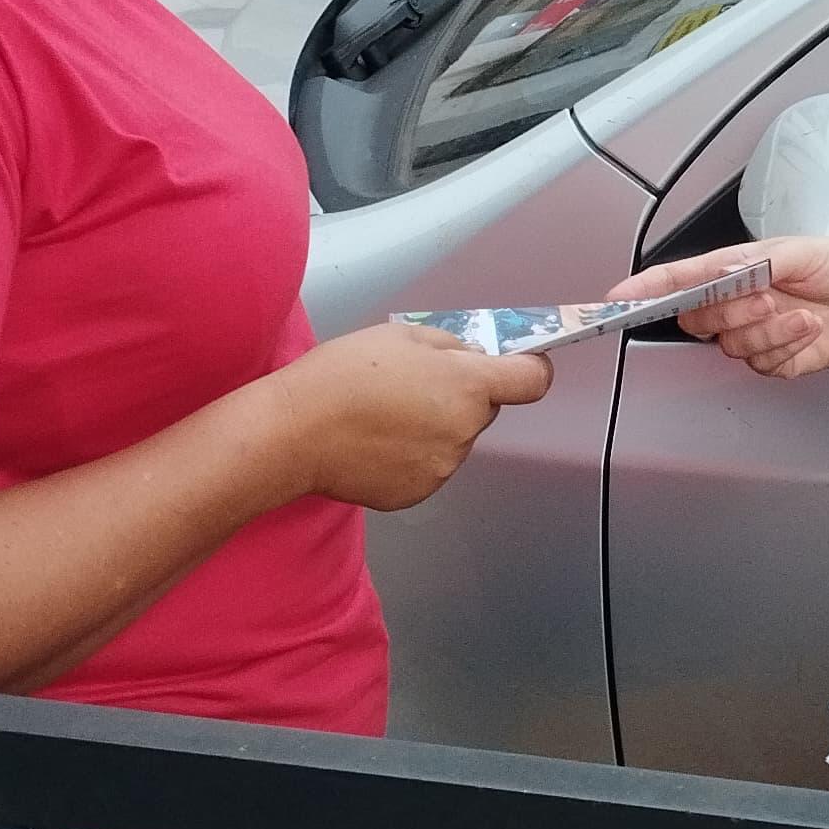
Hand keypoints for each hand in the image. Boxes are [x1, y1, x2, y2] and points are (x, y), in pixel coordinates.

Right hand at [263, 323, 550, 512]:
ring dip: (434, 427)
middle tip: (413, 384)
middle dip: (461, 396)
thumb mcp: (402, 335)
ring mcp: (443, 467)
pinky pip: (429, 467)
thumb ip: (450, 347)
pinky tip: (376, 442)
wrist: (295, 432)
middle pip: (484, 410)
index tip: (518, 365)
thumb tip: (473, 358)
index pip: (533, 381)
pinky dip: (411, 455)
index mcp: (467, 386)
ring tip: (383, 415)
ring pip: (454, 439)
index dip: (529, 369)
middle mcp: (464, 431)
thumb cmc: (343, 376)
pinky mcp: (418, 493)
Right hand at [607, 236, 828, 379]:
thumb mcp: (796, 250)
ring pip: (733, 346)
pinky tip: (809, 331)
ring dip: (769, 330)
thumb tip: (720, 273)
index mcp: (732, 271)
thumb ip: (752, 262)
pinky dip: (788, 348)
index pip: (676, 282)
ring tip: (802, 313)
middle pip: (697, 320)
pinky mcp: (774, 361)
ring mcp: (752, 335)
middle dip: (731, 311)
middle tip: (765, 295)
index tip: (618, 299)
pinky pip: (763, 365)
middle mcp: (735, 305)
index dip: (644, 292)